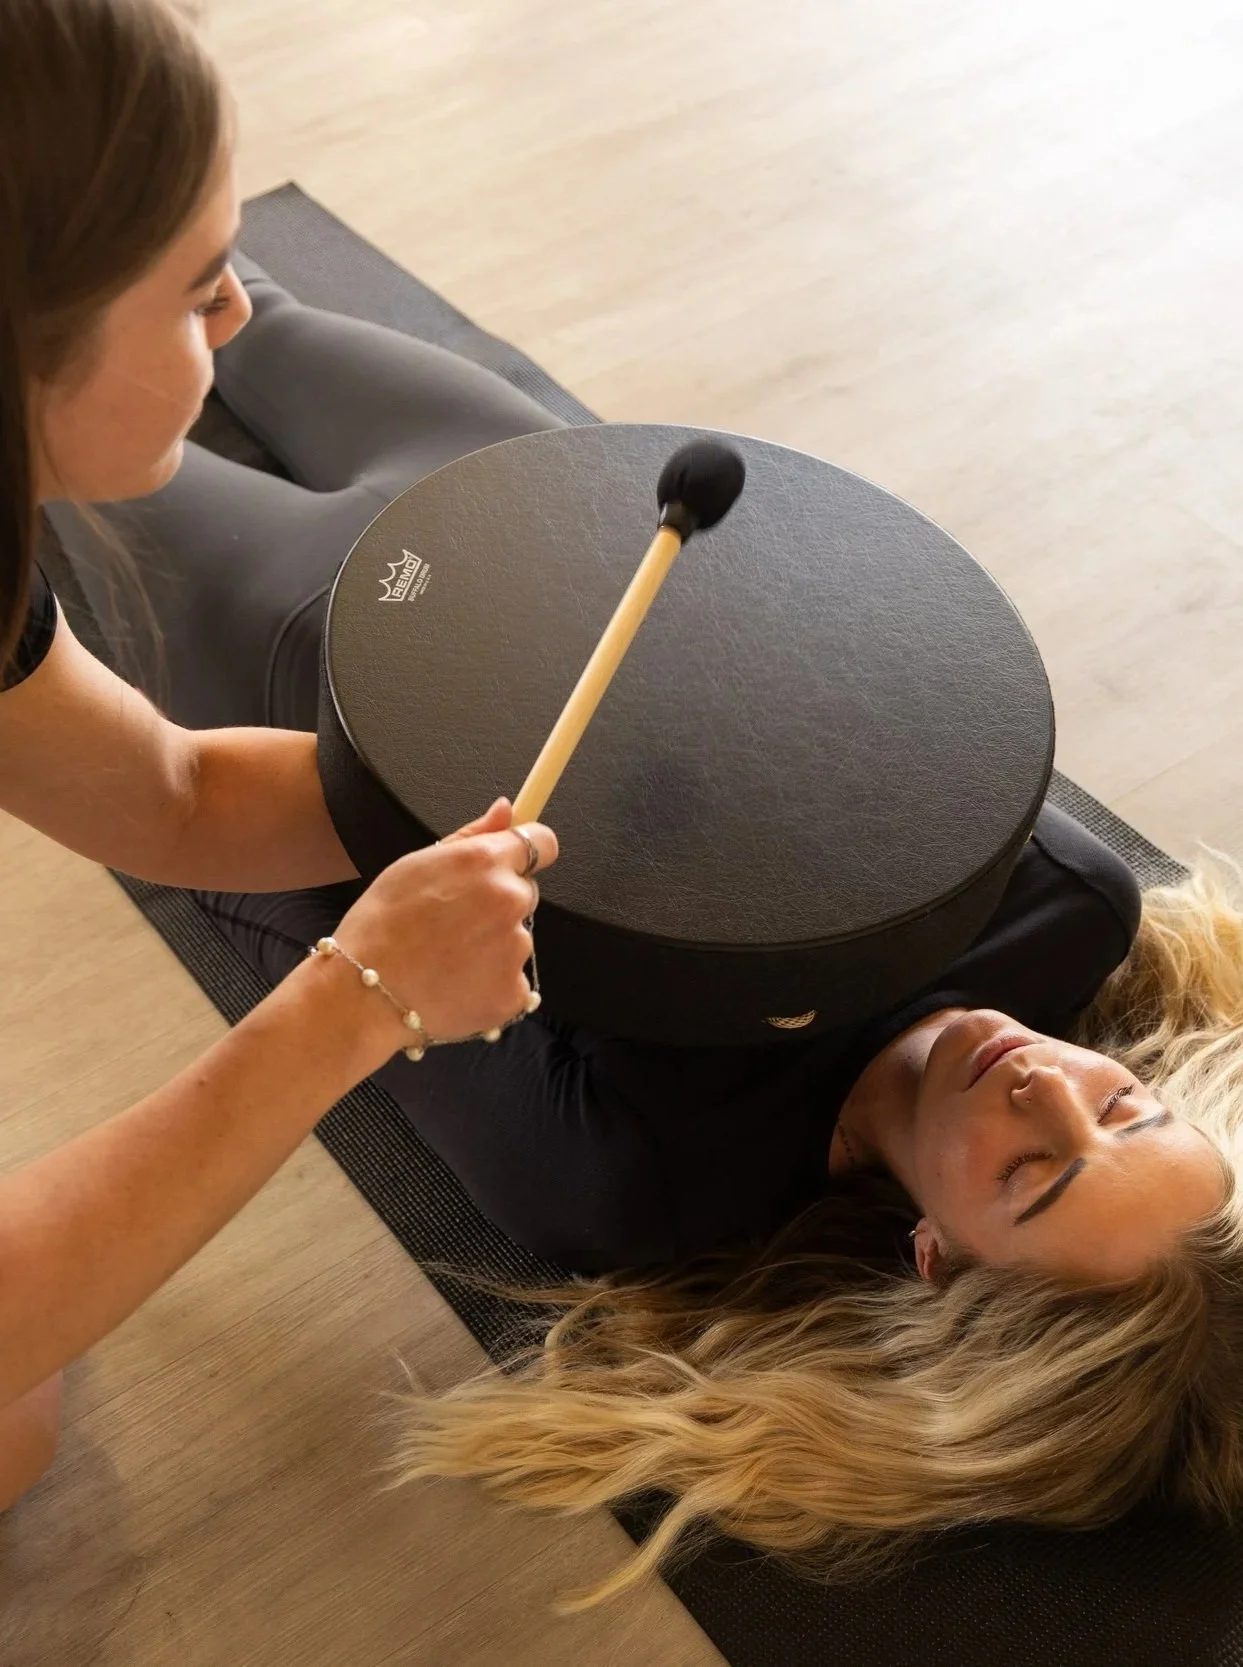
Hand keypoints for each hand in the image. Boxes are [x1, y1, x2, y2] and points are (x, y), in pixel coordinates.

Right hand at [332, 798, 557, 1046]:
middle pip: (525, 893)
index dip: (528, 853)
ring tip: (446, 958)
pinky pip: (512, 980)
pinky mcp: (514, 992)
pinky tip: (455, 984)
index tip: (512, 863)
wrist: (364, 996)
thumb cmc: (379, 927)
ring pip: (517, 938)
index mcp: (486, 862)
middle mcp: (509, 901)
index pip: (543, 843)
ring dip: (493, 945)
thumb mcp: (415, 865)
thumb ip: (471, 836)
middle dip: (499, 903)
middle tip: (453, 922)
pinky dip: (490, 983)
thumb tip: (506, 809)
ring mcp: (516, 950)